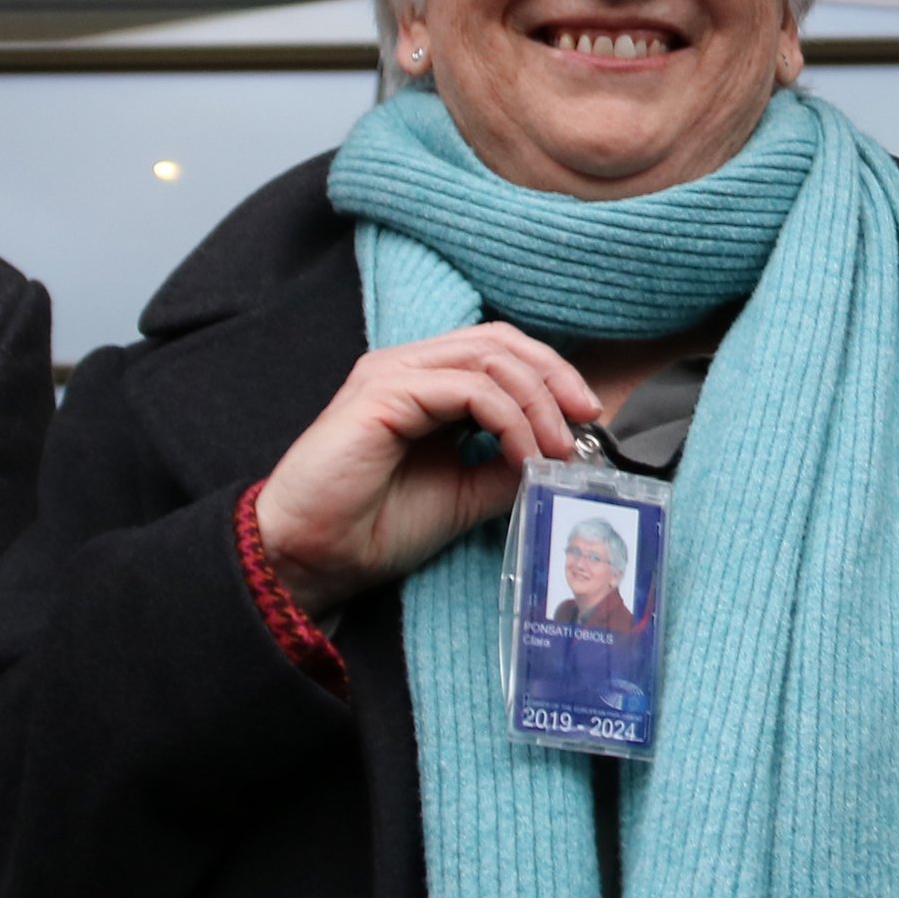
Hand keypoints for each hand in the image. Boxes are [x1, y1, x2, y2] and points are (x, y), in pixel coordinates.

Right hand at [252, 327, 601, 616]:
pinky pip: (469, 389)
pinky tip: (523, 454)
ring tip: (555, 448)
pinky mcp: (384, 394)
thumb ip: (506, 466)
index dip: (550, 374)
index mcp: (424, 383)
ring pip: (489, 357)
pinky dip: (509, 419)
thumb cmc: (373, 527)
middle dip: (554, 376)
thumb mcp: (464, 494)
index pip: (499, 350)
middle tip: (585, 421)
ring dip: (536, 401)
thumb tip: (561, 455)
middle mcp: (408, 367)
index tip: (586, 419)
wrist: (312, 556)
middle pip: (500, 341)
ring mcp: (393, 374)